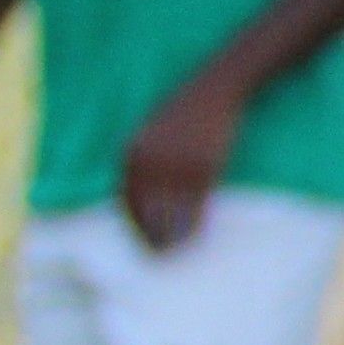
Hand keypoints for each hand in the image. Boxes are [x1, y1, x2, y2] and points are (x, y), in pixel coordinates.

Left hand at [122, 81, 242, 251]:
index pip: (127, 196)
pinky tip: (193, 234)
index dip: (134, 222)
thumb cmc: (185, 112)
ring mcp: (176, 162)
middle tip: (157, 255)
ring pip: (170, 208)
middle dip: (150, 233)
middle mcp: (149, 159)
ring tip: (174, 252)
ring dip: (171, 233)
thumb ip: (145, 158)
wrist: (215, 89)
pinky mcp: (202, 164)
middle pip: (145, 206)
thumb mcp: (154, 132)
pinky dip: (192, 220)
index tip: (141, 240)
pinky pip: (194, 200)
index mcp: (133, 151)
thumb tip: (146, 189)